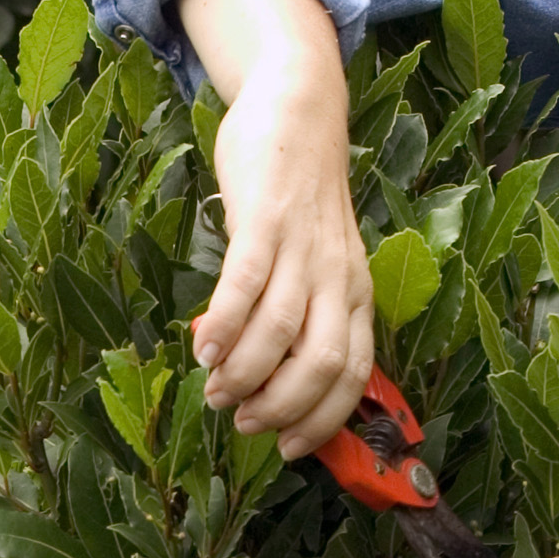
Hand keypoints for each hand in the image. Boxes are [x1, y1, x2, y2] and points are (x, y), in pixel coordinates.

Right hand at [178, 0, 371, 460]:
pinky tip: (203, 346)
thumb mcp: (321, 260)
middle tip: (243, 420)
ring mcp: (304, 246)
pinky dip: (225, 325)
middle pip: (323, 362)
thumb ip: (308, 311)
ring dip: (247, 373)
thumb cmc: (302, 198)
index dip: (323, 419)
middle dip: (282, 406)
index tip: (287, 446)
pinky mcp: (267, 219)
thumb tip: (274, 379)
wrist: (299, 110)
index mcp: (355, 291)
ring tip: (217, 389)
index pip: (354, 373)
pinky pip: (248, 284)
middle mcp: (338, 275)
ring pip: (284, 329)